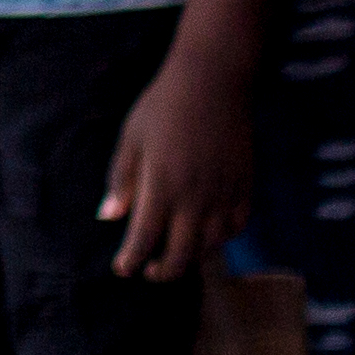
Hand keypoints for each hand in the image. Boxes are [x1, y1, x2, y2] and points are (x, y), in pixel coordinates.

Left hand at [98, 47, 250, 279]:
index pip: (144, 238)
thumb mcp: (132, 139)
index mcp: (161, 185)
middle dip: (162, 272)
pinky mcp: (245, 188)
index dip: (131, 260)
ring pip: (211, 247)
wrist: (213, 82)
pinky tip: (206, 236)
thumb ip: (122, 181)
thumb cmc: (163, 106)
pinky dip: (220, 239)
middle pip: (181, 256)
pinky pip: (235, 228)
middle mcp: (195, 197)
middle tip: (148, 272)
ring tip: (175, 255)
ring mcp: (224, 195)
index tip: (122, 269)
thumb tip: (109, 217)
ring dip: (192, 258)